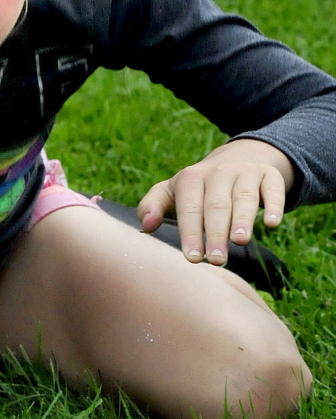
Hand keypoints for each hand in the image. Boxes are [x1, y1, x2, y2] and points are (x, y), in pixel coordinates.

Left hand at [136, 139, 294, 265]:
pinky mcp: (269, 176)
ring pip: (243, 198)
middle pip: (216, 206)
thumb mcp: (172, 191)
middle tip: (216, 260)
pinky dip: (274, 206)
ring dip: (242, 220)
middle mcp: (218, 172)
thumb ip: (152, 205)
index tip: (192, 258)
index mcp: (191, 178)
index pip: (189, 208)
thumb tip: (145, 225)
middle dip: (215, 233)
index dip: (190, 233)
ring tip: (239, 241)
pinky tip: (271, 223)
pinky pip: (273, 190)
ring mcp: (245, 172)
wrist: (237, 157)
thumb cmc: (197, 187)